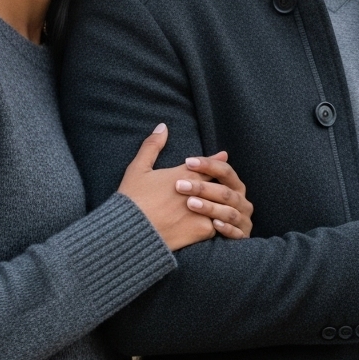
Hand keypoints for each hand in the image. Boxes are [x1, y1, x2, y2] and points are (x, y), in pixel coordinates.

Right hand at [118, 124, 235, 249]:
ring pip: (221, 205)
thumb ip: (152, 147)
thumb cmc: (132, 199)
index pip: (207, 165)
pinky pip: (218, 226)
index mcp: (183, 175)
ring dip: (223, 204)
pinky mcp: (201, 230)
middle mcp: (196, 191)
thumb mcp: (138, 169)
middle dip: (223, 182)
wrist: (128, 233)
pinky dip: (218, 224)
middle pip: (218, 183)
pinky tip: (220, 223)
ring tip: (228, 204)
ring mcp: (200, 211)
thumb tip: (162, 126)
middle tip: (231, 182)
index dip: (216, 161)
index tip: (224, 156)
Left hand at [176, 151, 254, 238]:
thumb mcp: (182, 181)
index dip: (208, 165)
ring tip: (190, 204)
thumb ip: (173, 158)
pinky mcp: (241, 236)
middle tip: (180, 186)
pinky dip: (226, 227)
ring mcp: (242, 219)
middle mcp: (240, 200)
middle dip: (203, 188)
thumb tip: (162, 127)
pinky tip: (213, 224)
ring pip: (229, 211)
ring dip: (210, 207)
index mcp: (232, 185)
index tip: (187, 162)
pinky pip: (235, 232)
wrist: (193, 237)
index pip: (225, 170)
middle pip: (225, 191)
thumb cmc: (187, 207)